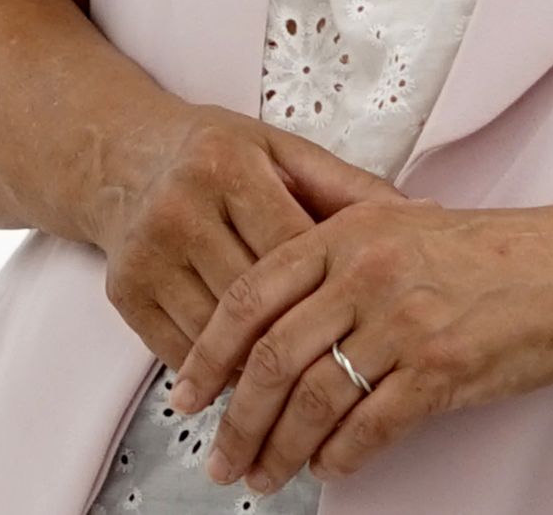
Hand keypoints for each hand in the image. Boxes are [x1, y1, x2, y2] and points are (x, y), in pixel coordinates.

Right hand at [91, 108, 400, 367]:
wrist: (125, 160)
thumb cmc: (222, 159)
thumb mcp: (285, 154)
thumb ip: (351, 189)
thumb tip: (429, 213)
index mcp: (228, 165)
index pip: (293, 246)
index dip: (334, 289)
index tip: (372, 324)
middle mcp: (180, 207)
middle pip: (255, 298)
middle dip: (303, 342)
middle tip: (351, 379)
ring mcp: (146, 253)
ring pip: (218, 335)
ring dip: (262, 373)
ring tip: (307, 399)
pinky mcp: (123, 292)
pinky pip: (180, 351)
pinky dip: (220, 375)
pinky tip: (252, 389)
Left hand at [176, 198, 552, 488]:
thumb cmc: (486, 255)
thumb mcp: (397, 228)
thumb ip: (332, 258)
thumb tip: (264, 319)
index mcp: (347, 231)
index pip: (251, 297)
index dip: (208, 353)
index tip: (188, 393)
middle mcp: (368, 271)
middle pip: (272, 358)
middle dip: (236, 419)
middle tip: (219, 455)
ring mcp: (404, 320)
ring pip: (314, 399)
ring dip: (280, 449)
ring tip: (264, 475)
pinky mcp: (440, 368)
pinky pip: (369, 426)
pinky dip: (339, 456)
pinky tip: (327, 467)